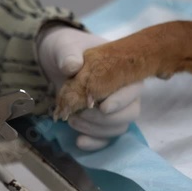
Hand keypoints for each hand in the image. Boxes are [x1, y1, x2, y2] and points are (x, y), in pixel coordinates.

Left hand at [38, 27, 141, 150]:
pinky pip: (105, 139)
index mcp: (123, 72)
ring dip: (95, 129)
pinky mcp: (100, 123)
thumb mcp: (65, 47)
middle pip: (130, 114)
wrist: (58, 60)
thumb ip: (68, 54)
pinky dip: (93, 143)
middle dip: (104, 119)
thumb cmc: (69, 49)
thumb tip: (72, 66)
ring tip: (72, 119)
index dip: (121, 101)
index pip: (134, 90)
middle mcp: (124, 93)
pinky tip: (78, 141)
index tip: (103, 107)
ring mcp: (114, 110)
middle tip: (80, 112)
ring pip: (117, 128)